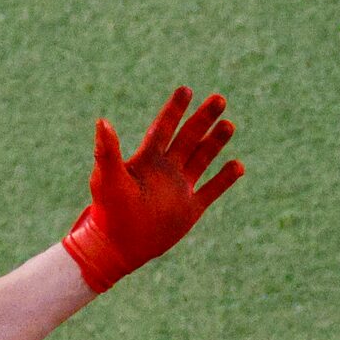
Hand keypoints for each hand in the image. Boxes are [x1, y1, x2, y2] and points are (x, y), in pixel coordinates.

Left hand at [59, 86, 243, 292]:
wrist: (115, 249)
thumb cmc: (107, 214)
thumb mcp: (107, 180)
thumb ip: (107, 151)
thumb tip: (101, 121)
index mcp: (147, 160)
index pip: (163, 128)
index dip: (174, 109)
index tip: (186, 90)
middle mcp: (165, 170)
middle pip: (188, 138)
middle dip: (203, 119)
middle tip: (219, 99)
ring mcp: (179, 189)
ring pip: (202, 159)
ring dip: (215, 142)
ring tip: (228, 125)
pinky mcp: (189, 210)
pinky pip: (211, 190)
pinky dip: (224, 179)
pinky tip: (237, 165)